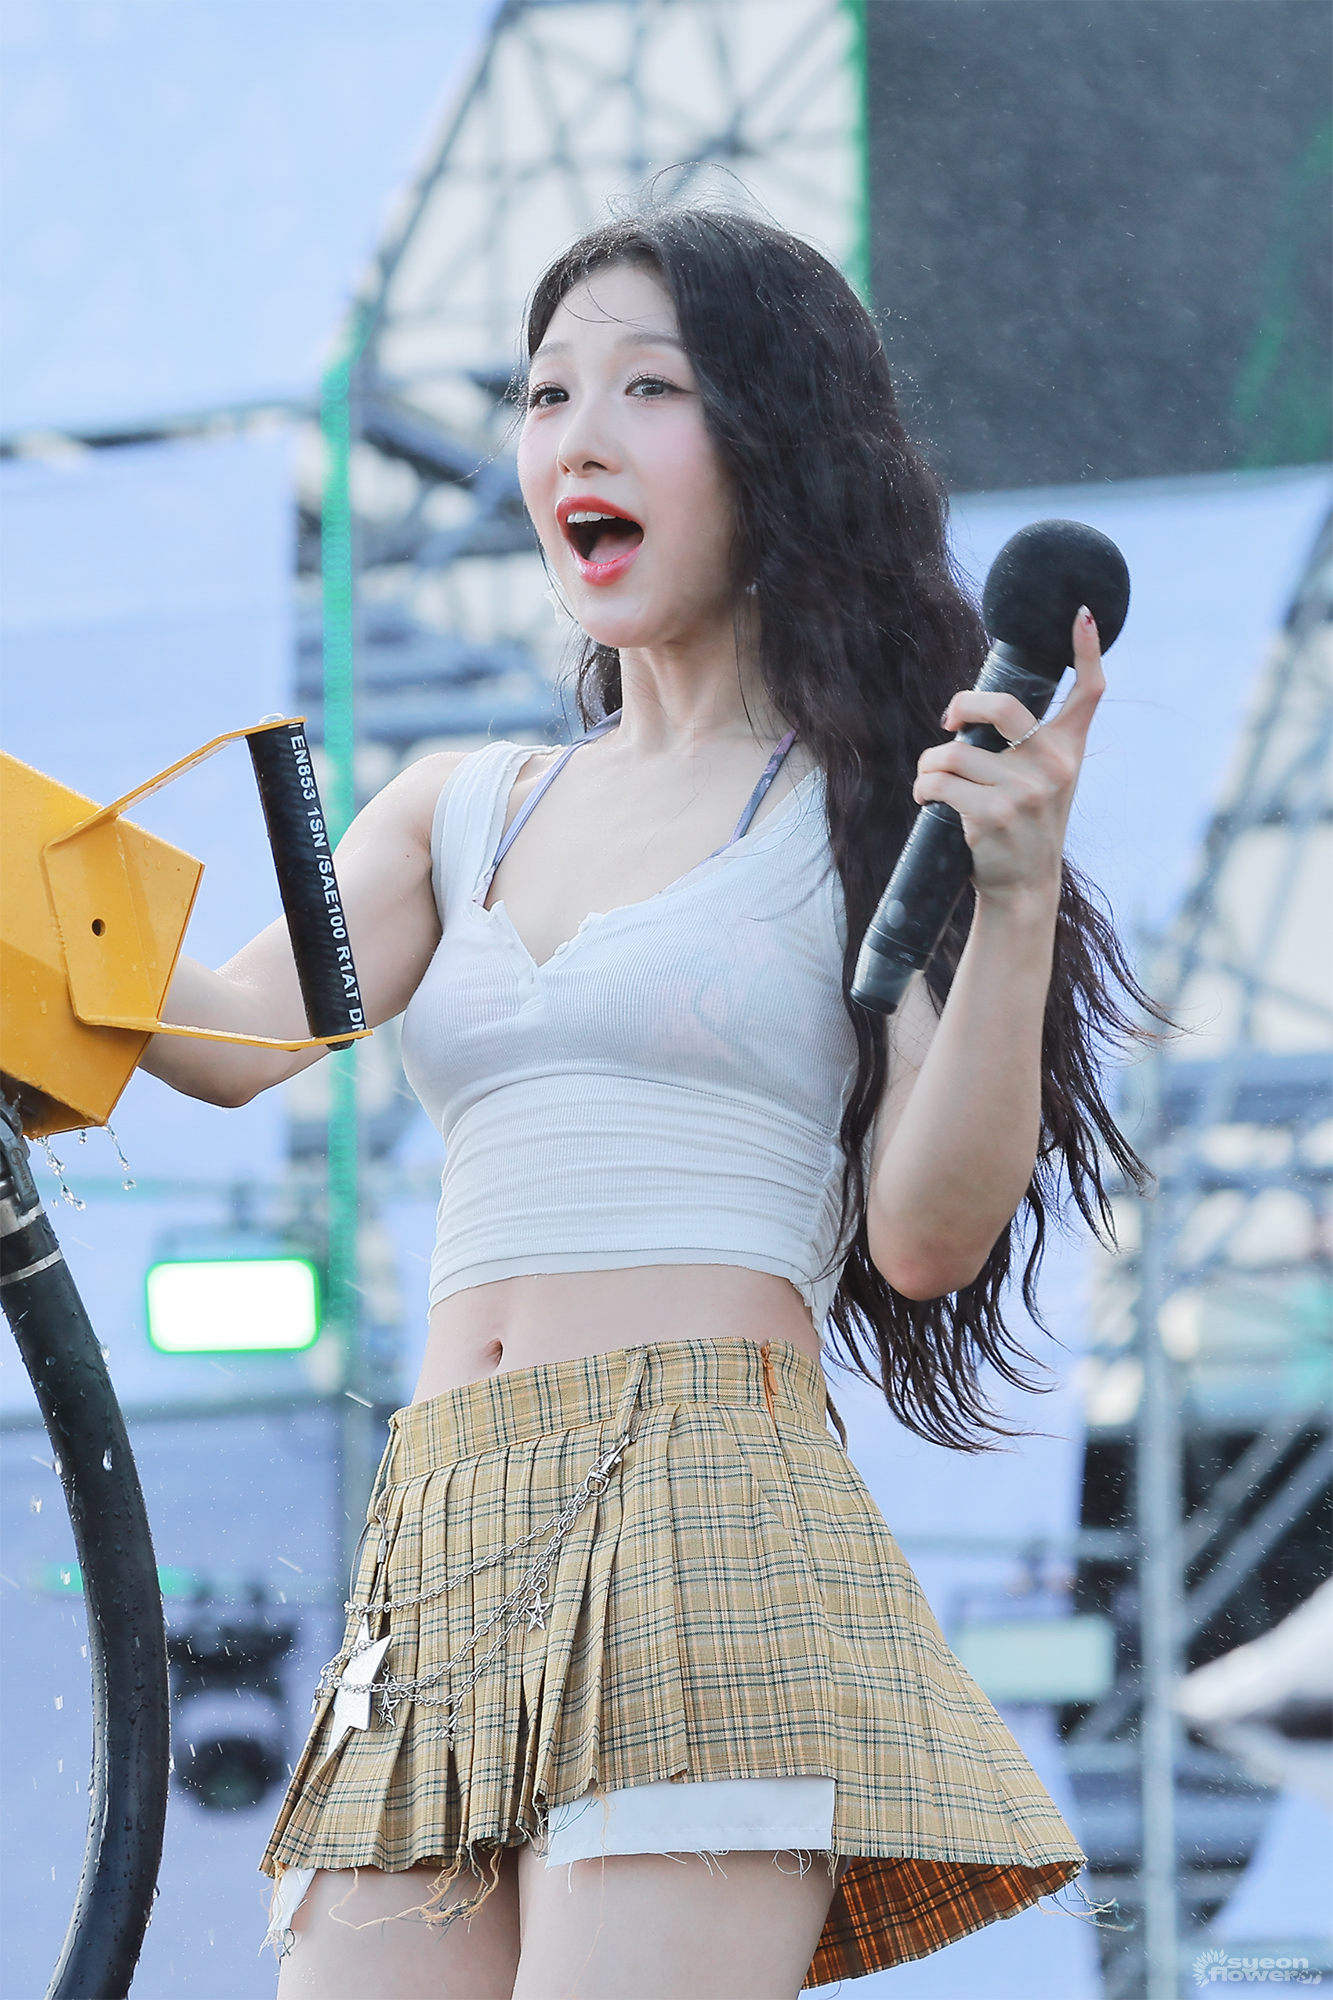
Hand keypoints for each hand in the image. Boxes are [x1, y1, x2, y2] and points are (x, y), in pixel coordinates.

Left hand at [912, 607, 1103, 907]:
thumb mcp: (1043, 784)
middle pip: (1000, 706)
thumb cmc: (1023, 829)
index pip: (1089, 692)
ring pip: (953, 753)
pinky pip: (938, 782)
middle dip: (962, 706)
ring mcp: (1026, 790)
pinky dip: (923, 788)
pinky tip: (927, 800)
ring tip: (932, 784)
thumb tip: (970, 712)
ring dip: (930, 766)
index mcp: (1069, 751)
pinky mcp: (994, 813)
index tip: (1081, 613)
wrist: (1023, 888)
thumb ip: (1028, 747)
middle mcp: (1055, 765)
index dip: (1087, 650)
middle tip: (949, 723)